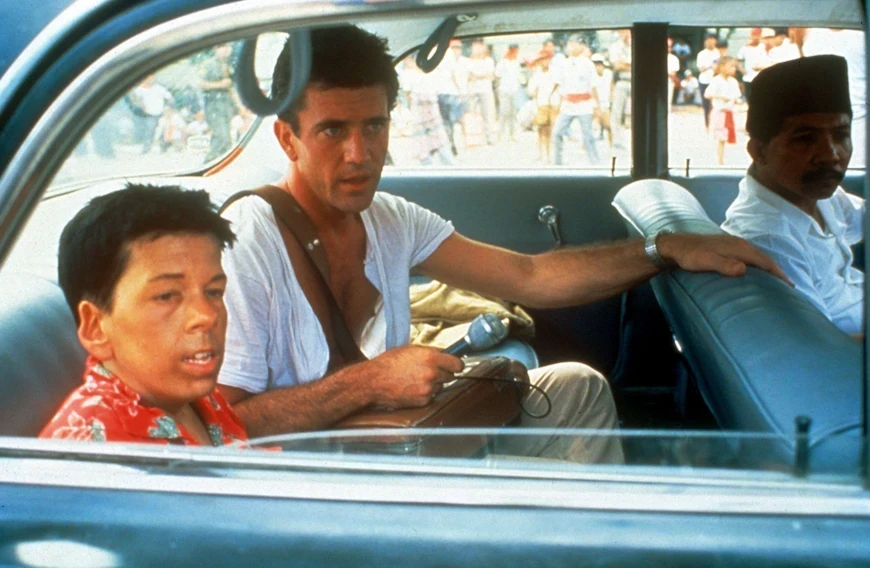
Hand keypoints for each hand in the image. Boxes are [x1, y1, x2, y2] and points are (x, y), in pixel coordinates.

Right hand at [364, 345, 463, 408]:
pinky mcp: (423, 401)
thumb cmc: (389, 362)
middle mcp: (432, 373)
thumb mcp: (411, 349)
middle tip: (429, 372)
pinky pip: (431, 396)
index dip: (455, 365)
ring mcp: (428, 388)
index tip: (453, 365)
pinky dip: (425, 394)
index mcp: (431, 357)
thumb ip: (431, 352)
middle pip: (450, 376)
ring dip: (433, 384)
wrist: (374, 380)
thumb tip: (445, 353)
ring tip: (416, 380)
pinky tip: (412, 388)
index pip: (458, 364)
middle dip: (442, 374)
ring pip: (440, 387)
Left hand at [657, 233, 792, 284]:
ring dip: (768, 268)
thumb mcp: (705, 261)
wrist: (675, 245)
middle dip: (777, 272)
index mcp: (739, 248)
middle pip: (764, 259)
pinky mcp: (728, 248)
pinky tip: (756, 273)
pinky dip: (758, 265)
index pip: (765, 261)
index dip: (778, 274)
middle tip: (789, 288)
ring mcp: (734, 244)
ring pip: (757, 257)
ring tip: (776, 282)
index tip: (790, 286)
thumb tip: (744, 269)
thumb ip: (724, 265)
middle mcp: (740, 244)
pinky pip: (749, 257)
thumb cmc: (689, 256)